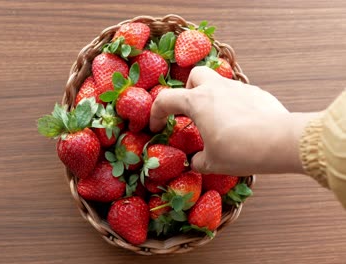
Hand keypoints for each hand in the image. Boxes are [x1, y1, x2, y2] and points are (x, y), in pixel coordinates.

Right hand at [150, 66, 316, 175]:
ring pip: (218, 83)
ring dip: (212, 98)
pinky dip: (232, 105)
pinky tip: (240, 124)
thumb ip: (198, 161)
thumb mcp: (212, 162)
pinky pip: (238, 94)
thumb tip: (194, 161)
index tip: (156, 127)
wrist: (281, 141)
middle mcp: (216, 88)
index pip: (165, 100)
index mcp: (197, 102)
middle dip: (188, 90)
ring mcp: (238, 88)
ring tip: (217, 121)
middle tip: (190, 111)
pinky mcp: (257, 93)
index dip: (155, 114)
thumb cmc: (241, 150)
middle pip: (194, 75)